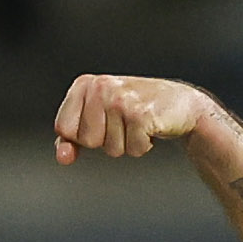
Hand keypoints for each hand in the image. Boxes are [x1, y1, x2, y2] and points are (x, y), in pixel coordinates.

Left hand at [52, 75, 217, 162]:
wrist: (180, 103)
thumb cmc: (135, 110)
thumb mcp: (98, 119)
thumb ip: (72, 138)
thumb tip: (62, 156)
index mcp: (84, 84)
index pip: (64, 128)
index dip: (82, 136)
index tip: (101, 123)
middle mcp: (100, 87)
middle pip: (87, 141)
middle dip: (107, 141)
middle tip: (124, 122)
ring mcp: (120, 100)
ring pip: (111, 149)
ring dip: (127, 144)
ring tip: (138, 124)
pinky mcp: (141, 114)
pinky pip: (133, 150)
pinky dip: (143, 145)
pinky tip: (151, 127)